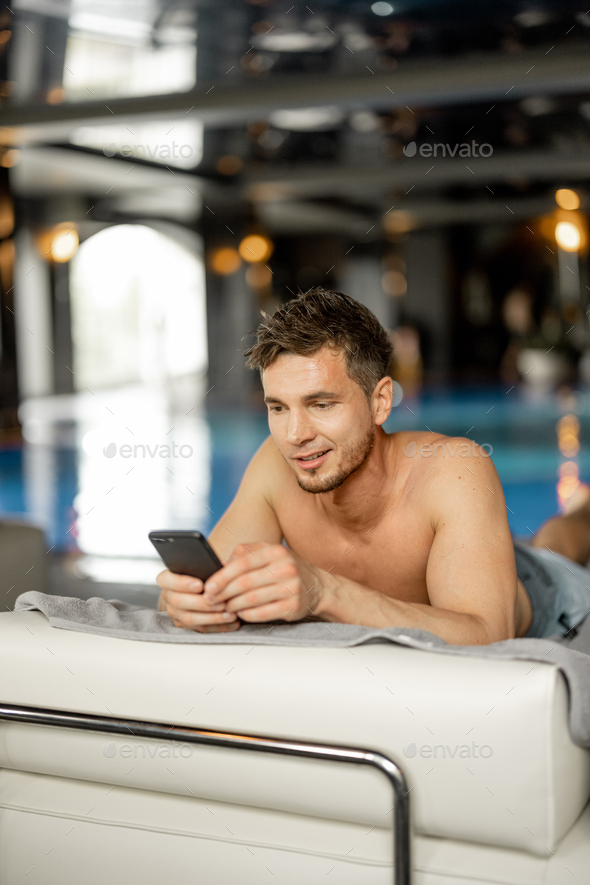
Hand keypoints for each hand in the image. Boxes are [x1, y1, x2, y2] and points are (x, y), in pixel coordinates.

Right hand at [156, 570, 240, 632]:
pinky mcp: (184, 625)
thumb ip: (208, 568)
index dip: (182, 583)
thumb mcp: (204, 567)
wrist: (204, 589)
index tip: (200, 585)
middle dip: (202, 603)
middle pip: (179, 602)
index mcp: (167, 579)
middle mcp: (168, 596)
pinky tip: (232, 623)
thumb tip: (223, 568)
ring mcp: (175, 612)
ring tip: (230, 615)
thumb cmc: (205, 574)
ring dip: (212, 617)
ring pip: (190, 618)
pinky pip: (201, 628)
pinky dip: (218, 626)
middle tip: (221, 603)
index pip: (166, 580)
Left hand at [202, 541, 321, 622]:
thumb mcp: (269, 553)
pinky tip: (241, 614)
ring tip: (224, 607)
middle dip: (223, 593)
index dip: (222, 576)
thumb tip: (219, 565)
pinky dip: (247, 615)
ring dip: (233, 605)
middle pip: (245, 582)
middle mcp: (285, 567)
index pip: (242, 563)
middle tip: (211, 600)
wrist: (318, 587)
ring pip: (252, 599)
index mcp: (275, 551)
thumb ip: (245, 554)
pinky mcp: (293, 606)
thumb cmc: (286, 569)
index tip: (208, 586)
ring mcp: (291, 587)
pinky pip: (263, 613)